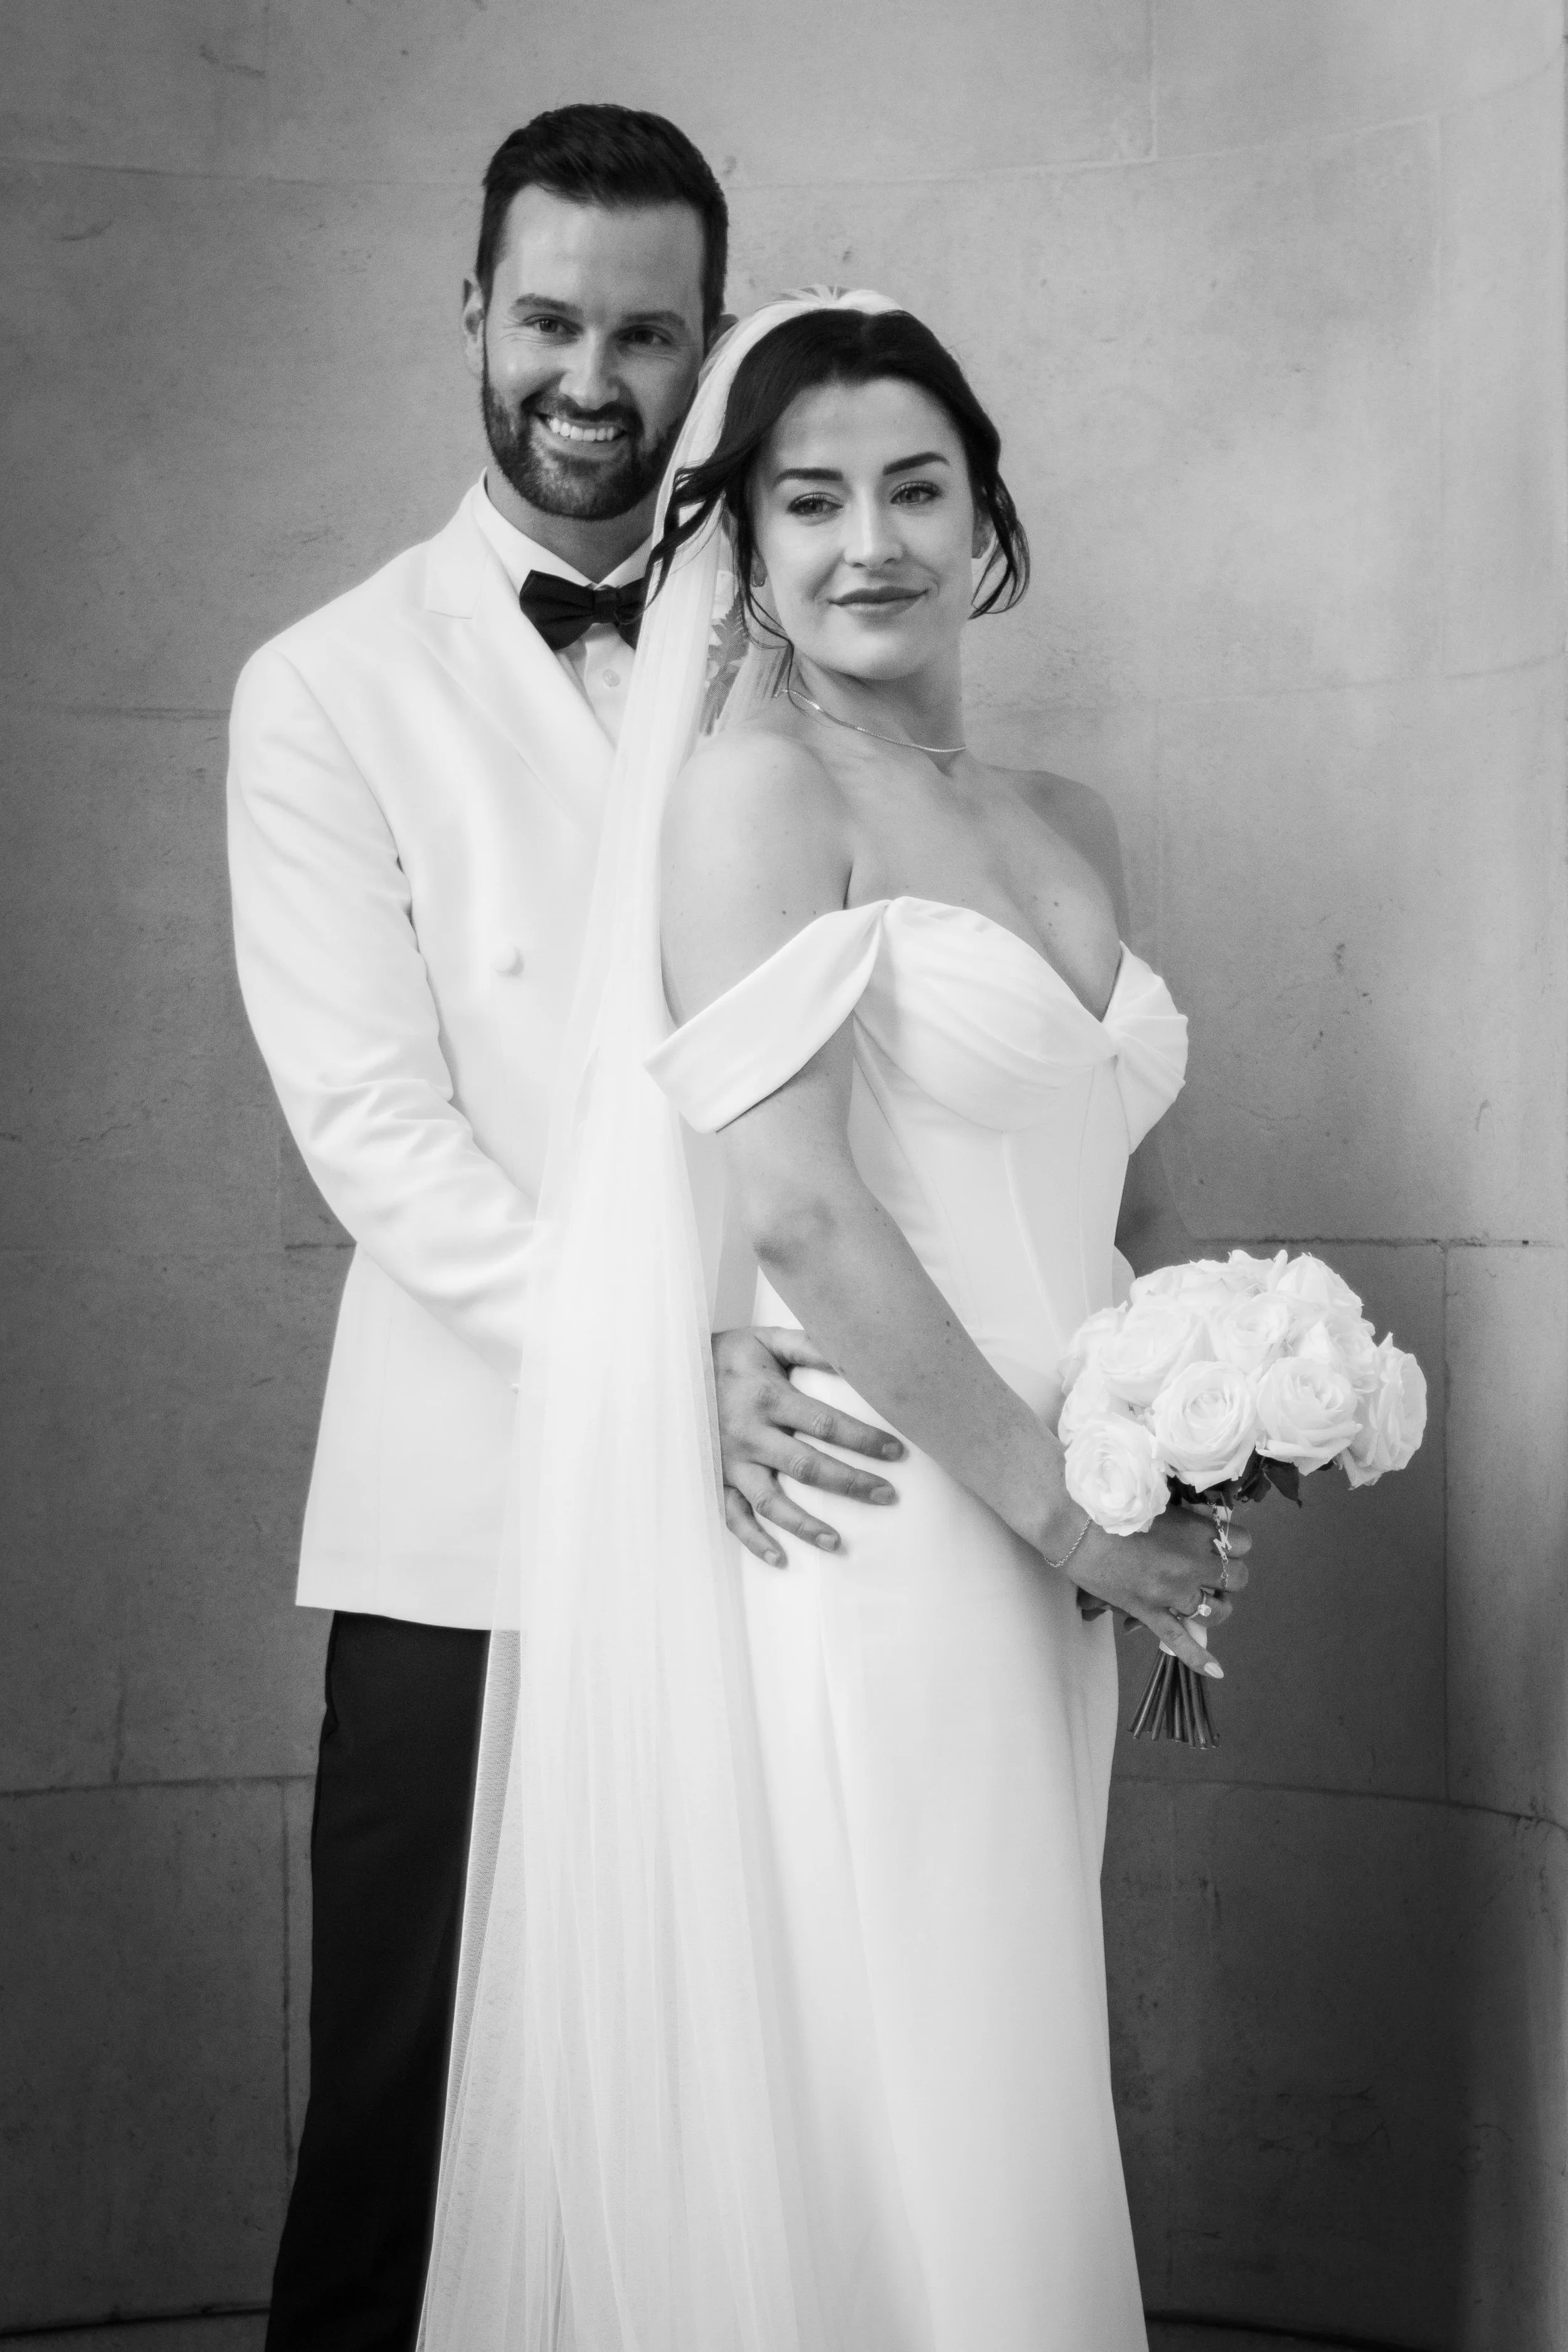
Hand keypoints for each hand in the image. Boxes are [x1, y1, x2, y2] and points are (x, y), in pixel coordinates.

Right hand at [712, 1326, 902, 1566]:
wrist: (671, 1371)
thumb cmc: (728, 1355)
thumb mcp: (767, 1340)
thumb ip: (811, 1347)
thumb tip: (855, 1356)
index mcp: (767, 1398)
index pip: (825, 1423)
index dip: (863, 1439)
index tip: (897, 1452)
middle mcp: (750, 1434)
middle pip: (806, 1466)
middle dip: (850, 1483)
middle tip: (887, 1496)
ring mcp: (730, 1462)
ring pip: (770, 1501)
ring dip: (804, 1525)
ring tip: (837, 1543)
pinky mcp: (715, 1479)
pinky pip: (733, 1516)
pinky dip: (754, 1541)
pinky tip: (780, 1559)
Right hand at [1069, 1502, 1250, 1676]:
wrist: (1074, 1525)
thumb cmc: (1114, 1504)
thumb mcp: (1160, 1502)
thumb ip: (1187, 1517)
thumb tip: (1203, 1524)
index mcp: (1198, 1532)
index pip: (1243, 1542)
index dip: (1234, 1542)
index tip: (1222, 1541)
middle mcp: (1193, 1565)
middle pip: (1237, 1578)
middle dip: (1228, 1573)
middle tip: (1209, 1567)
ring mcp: (1172, 1593)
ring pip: (1217, 1611)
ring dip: (1216, 1605)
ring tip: (1205, 1597)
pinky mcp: (1150, 1613)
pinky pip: (1180, 1641)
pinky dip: (1199, 1658)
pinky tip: (1217, 1671)